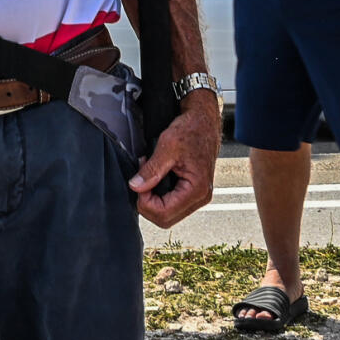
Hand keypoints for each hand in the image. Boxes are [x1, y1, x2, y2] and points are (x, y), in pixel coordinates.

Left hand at [131, 91, 218, 226]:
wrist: (203, 120)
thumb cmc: (191, 129)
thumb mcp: (168, 146)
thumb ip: (151, 169)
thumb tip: (136, 187)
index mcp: (198, 189)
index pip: (164, 214)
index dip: (145, 202)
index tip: (139, 183)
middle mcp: (201, 197)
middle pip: (165, 219)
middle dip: (147, 203)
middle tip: (142, 180)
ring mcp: (197, 196)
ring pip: (167, 214)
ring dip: (152, 199)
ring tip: (149, 175)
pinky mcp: (192, 192)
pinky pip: (171, 204)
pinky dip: (158, 195)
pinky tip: (156, 178)